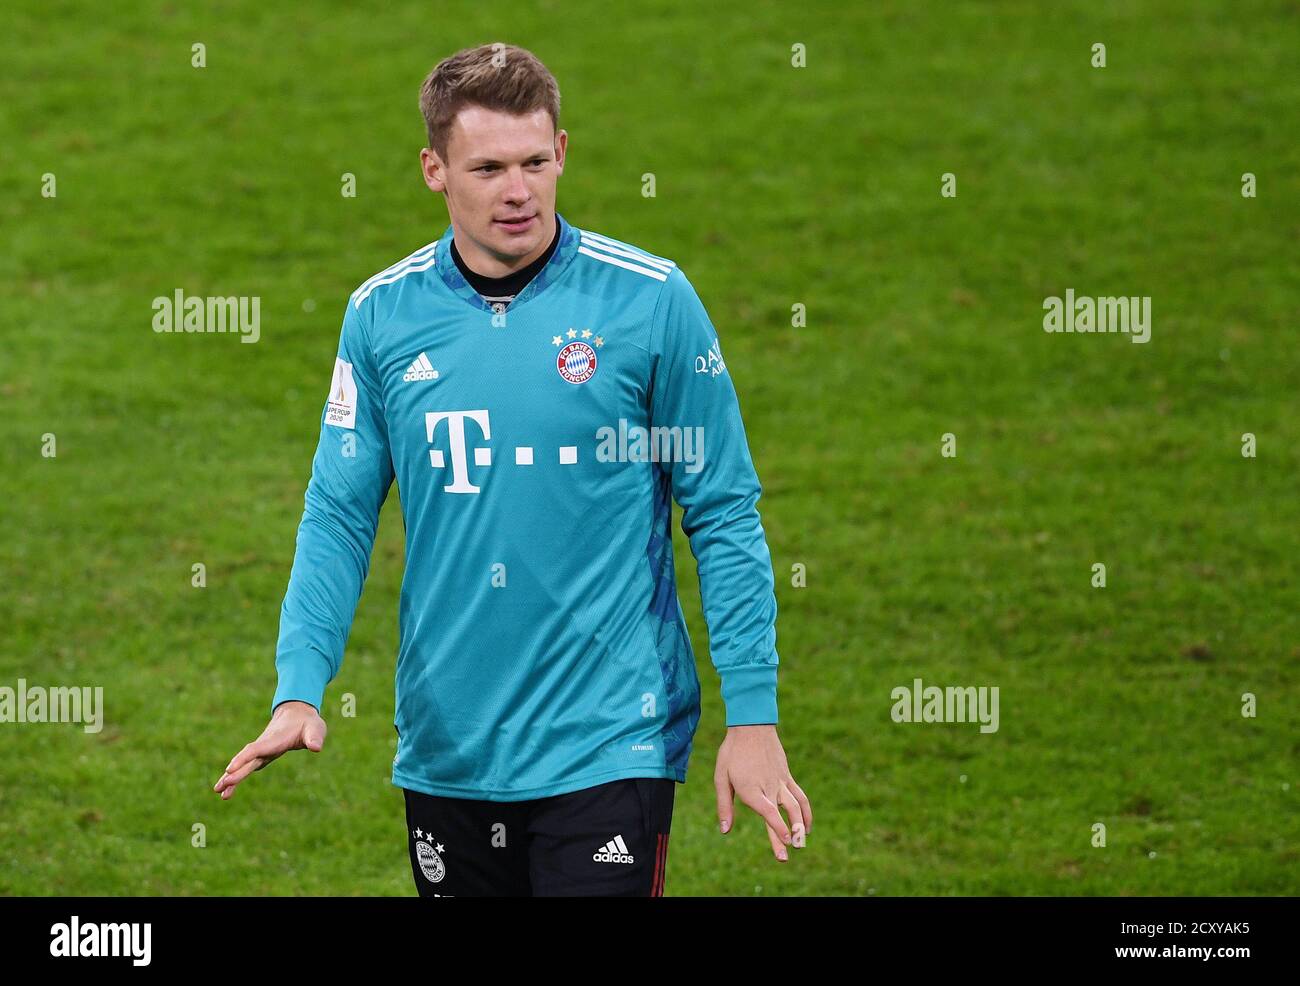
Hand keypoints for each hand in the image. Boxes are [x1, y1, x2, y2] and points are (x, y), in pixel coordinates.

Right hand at [213, 700, 326, 799]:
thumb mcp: (315, 729)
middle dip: (235, 772)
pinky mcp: (261, 756)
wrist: (297, 714)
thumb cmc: (307, 723)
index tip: (230, 770)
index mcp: (275, 740)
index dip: (243, 759)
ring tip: (218, 791)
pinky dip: (237, 777)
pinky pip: (247, 767)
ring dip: (231, 777)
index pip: (256, 750)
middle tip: (220, 786)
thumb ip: (314, 738)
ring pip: (244, 764)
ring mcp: (261, 751)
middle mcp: (264, 746)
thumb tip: (316, 747)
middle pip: (247, 759)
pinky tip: (228, 790)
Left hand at [715, 724, 811, 860]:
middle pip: (782, 815)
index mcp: (751, 789)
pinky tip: (806, 826)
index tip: (785, 842)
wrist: (752, 727)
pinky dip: (806, 812)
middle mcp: (769, 787)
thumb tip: (725, 831)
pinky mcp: (787, 777)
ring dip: (800, 826)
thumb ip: (724, 805)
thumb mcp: (721, 777)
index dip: (777, 827)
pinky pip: (800, 796)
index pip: (768, 812)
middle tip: (785, 858)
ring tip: (801, 843)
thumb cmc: (732, 753)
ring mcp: (781, 782)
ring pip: (796, 806)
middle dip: (786, 837)